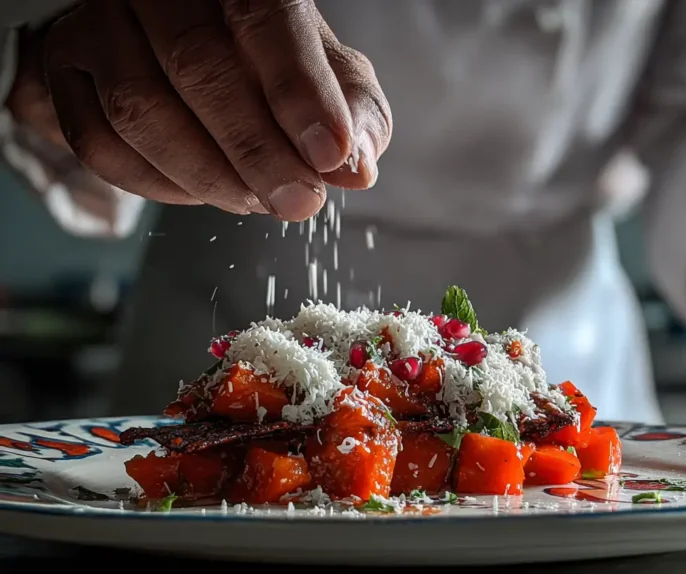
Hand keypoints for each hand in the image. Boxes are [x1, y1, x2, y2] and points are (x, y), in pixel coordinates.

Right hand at [14, 0, 390, 220]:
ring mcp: (102, 24)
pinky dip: (159, 186)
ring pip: (140, 109)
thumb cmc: (273, 64)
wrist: (186, 51)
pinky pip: (100, 145)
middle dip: (257, 150)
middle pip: (198, 65)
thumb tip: (358, 167)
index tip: (330, 155)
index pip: (265, 16)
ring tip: (257, 200)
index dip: (300, 92)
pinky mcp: (67, 70)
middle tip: (299, 200)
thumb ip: (354, 114)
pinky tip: (204, 192)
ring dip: (208, 175)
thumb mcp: (331, 77)